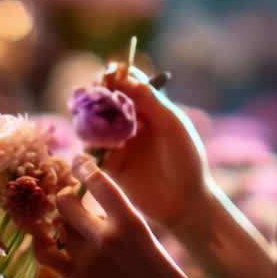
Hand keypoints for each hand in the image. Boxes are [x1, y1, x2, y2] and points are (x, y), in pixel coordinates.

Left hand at [33, 155, 235, 277]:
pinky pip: (46, 254)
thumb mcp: (148, 241)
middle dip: (65, 197)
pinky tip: (44, 239)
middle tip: (69, 198)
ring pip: (57, 225)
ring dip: (57, 220)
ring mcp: (89, 260)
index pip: (98, 181)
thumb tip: (98, 213)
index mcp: (131, 222)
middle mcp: (106, 237)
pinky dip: (40, 243)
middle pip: (67, 202)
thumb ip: (123, 224)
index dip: (83, 167)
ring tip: (61, 218)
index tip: (79, 162)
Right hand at [97, 63, 213, 230]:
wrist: (186, 203)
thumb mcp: (172, 124)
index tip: (107, 75)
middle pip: (105, 99)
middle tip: (94, 95)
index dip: (114, 76)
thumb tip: (122, 73)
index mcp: (150, 108)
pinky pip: (91, 151)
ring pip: (94, 123)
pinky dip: (89, 143)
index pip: (126, 82)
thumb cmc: (186, 160)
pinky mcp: (109, 166)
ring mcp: (119, 144)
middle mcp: (132, 123)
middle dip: (97, 94)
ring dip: (90, 118)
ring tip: (94, 119)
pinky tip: (98, 144)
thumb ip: (149, 99)